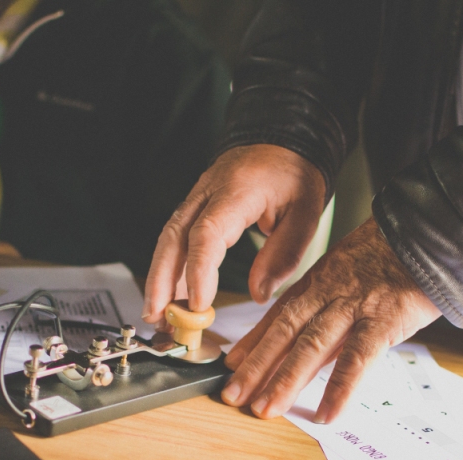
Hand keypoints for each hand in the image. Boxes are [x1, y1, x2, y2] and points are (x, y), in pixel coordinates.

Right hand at [142, 144, 325, 322]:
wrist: (282, 140)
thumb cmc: (294, 174)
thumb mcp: (305, 213)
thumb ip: (284, 254)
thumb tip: (259, 294)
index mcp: (237, 191)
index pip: (207, 234)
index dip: (199, 272)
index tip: (199, 304)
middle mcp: (207, 192)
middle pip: (173, 237)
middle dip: (161, 280)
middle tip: (158, 317)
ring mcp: (196, 198)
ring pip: (167, 239)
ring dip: (158, 278)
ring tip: (157, 315)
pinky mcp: (194, 207)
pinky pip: (175, 238)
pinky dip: (169, 269)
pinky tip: (170, 297)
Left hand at [220, 220, 442, 423]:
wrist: (432, 230)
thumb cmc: (397, 252)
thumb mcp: (354, 270)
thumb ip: (333, 307)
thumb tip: (314, 346)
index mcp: (320, 281)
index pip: (278, 315)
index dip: (253, 341)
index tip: (232, 365)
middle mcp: (329, 294)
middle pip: (284, 333)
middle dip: (256, 367)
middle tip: (232, 395)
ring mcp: (353, 307)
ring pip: (310, 346)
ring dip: (284, 380)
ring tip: (265, 408)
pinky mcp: (383, 320)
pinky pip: (357, 359)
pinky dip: (340, 388)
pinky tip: (326, 414)